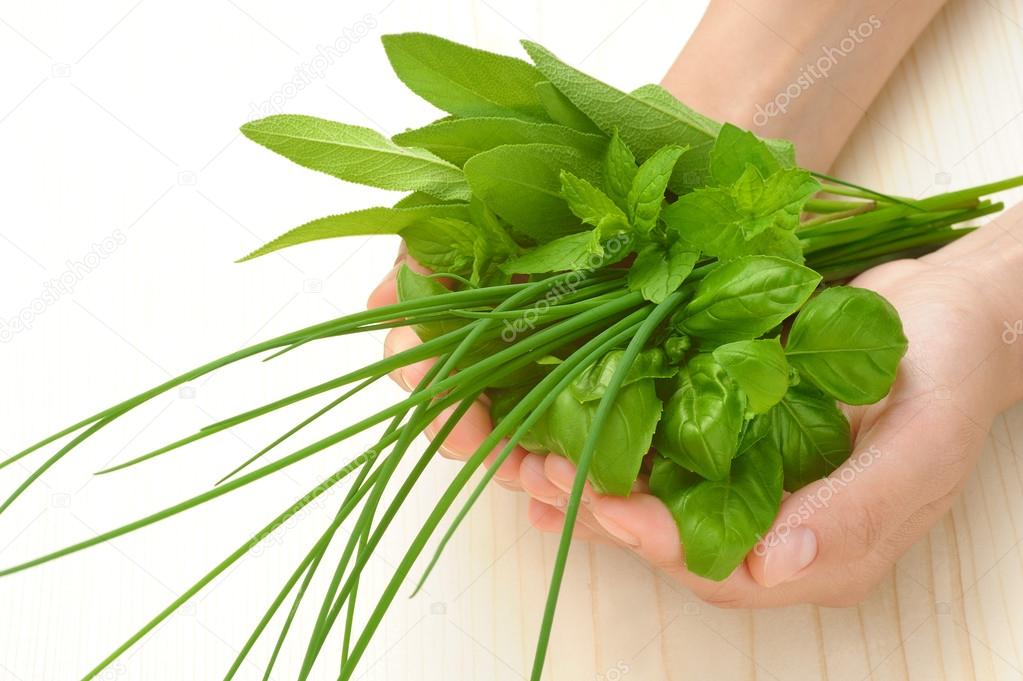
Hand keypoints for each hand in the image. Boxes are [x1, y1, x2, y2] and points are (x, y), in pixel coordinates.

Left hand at [368, 210, 1022, 605]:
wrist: (951, 315)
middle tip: (530, 471)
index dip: (651, 538)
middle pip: (665, 535)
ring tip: (519, 451)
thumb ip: (857, 514)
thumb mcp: (920, 446)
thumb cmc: (945, 378)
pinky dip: (606, 431)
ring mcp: (743, 475)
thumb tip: (775, 567)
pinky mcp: (725, 428)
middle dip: (594, 506)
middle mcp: (767, 524)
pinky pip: (657, 440)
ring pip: (650, 491)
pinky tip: (554, 420)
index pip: (716, 567)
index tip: (599, 503)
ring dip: (583, 473)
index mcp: (814, 550)